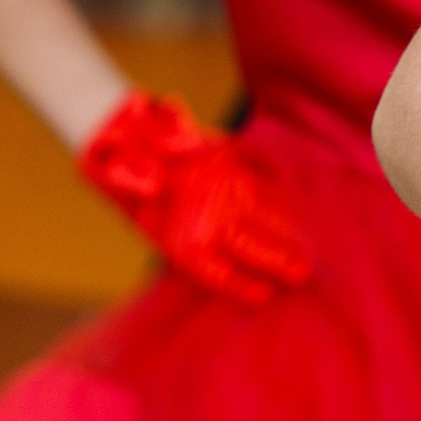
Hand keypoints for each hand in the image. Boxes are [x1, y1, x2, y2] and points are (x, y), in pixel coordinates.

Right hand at [78, 90, 312, 302]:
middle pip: (242, 244)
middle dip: (272, 260)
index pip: (205, 266)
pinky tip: (302, 205)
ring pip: (256, 217)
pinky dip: (279, 194)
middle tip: (303, 275)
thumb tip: (151, 183)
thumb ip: (130, 177)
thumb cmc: (110, 155)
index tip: (261, 295)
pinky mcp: (227, 162)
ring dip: (281, 235)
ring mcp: (215, 189)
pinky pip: (259, 182)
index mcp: (169, 229)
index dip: (233, 283)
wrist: (117, 126)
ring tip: (309, 253)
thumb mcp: (110, 167)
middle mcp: (198, 215)